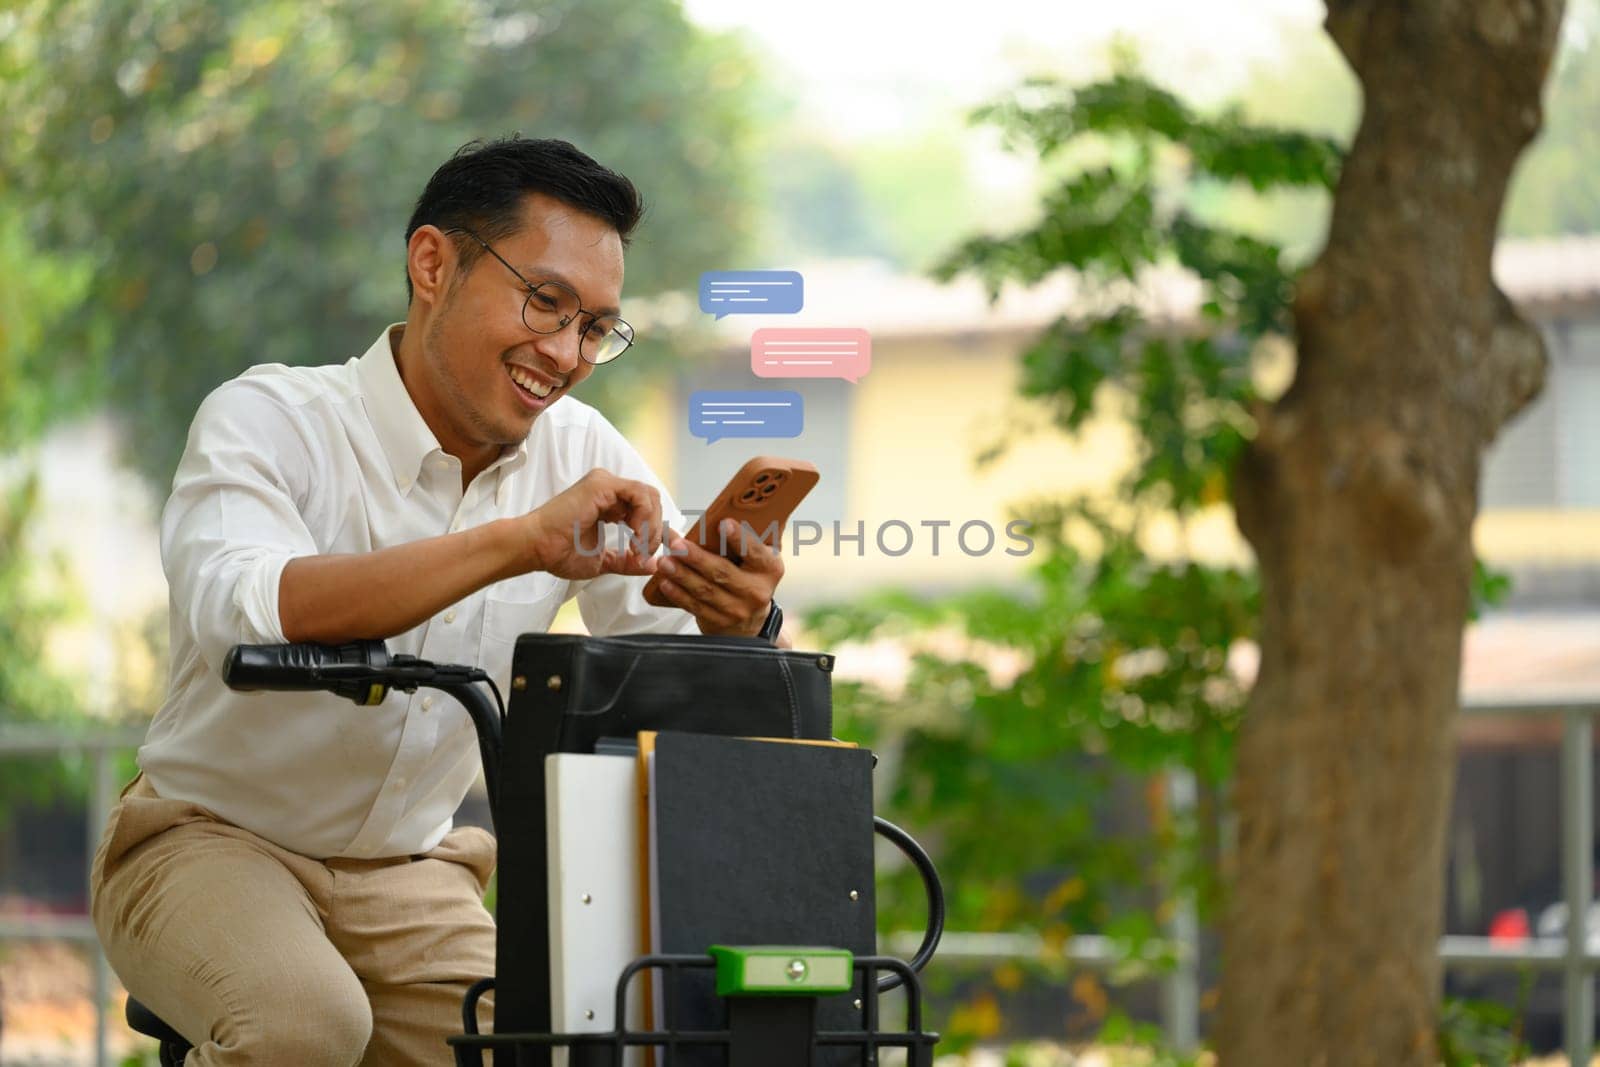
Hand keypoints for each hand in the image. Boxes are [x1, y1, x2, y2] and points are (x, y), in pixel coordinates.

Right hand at [520, 469, 663, 580]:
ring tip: (638, 547)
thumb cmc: (559, 553)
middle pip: (652, 502)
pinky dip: (643, 516)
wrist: (537, 548)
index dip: (658, 532)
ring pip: (649, 497)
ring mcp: (605, 484)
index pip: (646, 510)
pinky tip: (633, 535)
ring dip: (650, 526)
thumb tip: (653, 566)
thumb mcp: (603, 562)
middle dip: (655, 531)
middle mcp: (609, 490)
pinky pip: (639, 494)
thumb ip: (628, 562)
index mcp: (609, 504)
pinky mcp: (602, 484)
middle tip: (644, 554)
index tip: (659, 554)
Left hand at [653, 518, 783, 636]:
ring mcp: (739, 610)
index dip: (739, 538)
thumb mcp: (755, 559)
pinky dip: (678, 594)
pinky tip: (665, 582)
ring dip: (681, 575)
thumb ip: (740, 540)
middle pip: (723, 572)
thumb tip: (712, 517)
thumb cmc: (749, 577)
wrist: (751, 621)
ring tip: (664, 561)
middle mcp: (757, 591)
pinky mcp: (720, 623)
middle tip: (676, 544)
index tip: (723, 524)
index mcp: (770, 568)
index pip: (754, 551)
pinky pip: (696, 606)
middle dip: (696, 558)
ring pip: (705, 590)